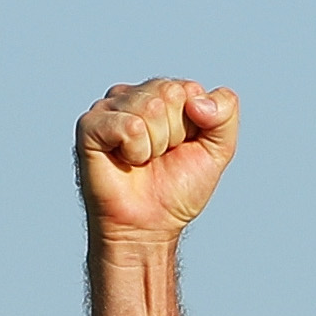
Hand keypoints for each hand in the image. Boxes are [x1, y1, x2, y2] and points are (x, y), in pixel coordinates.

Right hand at [76, 78, 238, 246]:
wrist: (149, 226)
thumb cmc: (178, 189)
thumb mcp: (217, 150)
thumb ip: (225, 114)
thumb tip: (196, 99)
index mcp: (161, 94)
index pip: (189, 89)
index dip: (194, 125)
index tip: (182, 147)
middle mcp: (133, 95)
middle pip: (170, 93)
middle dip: (175, 134)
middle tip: (160, 157)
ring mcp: (108, 108)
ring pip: (151, 108)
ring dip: (156, 145)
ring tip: (143, 161)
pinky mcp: (90, 125)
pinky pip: (129, 125)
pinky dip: (136, 150)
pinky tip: (126, 160)